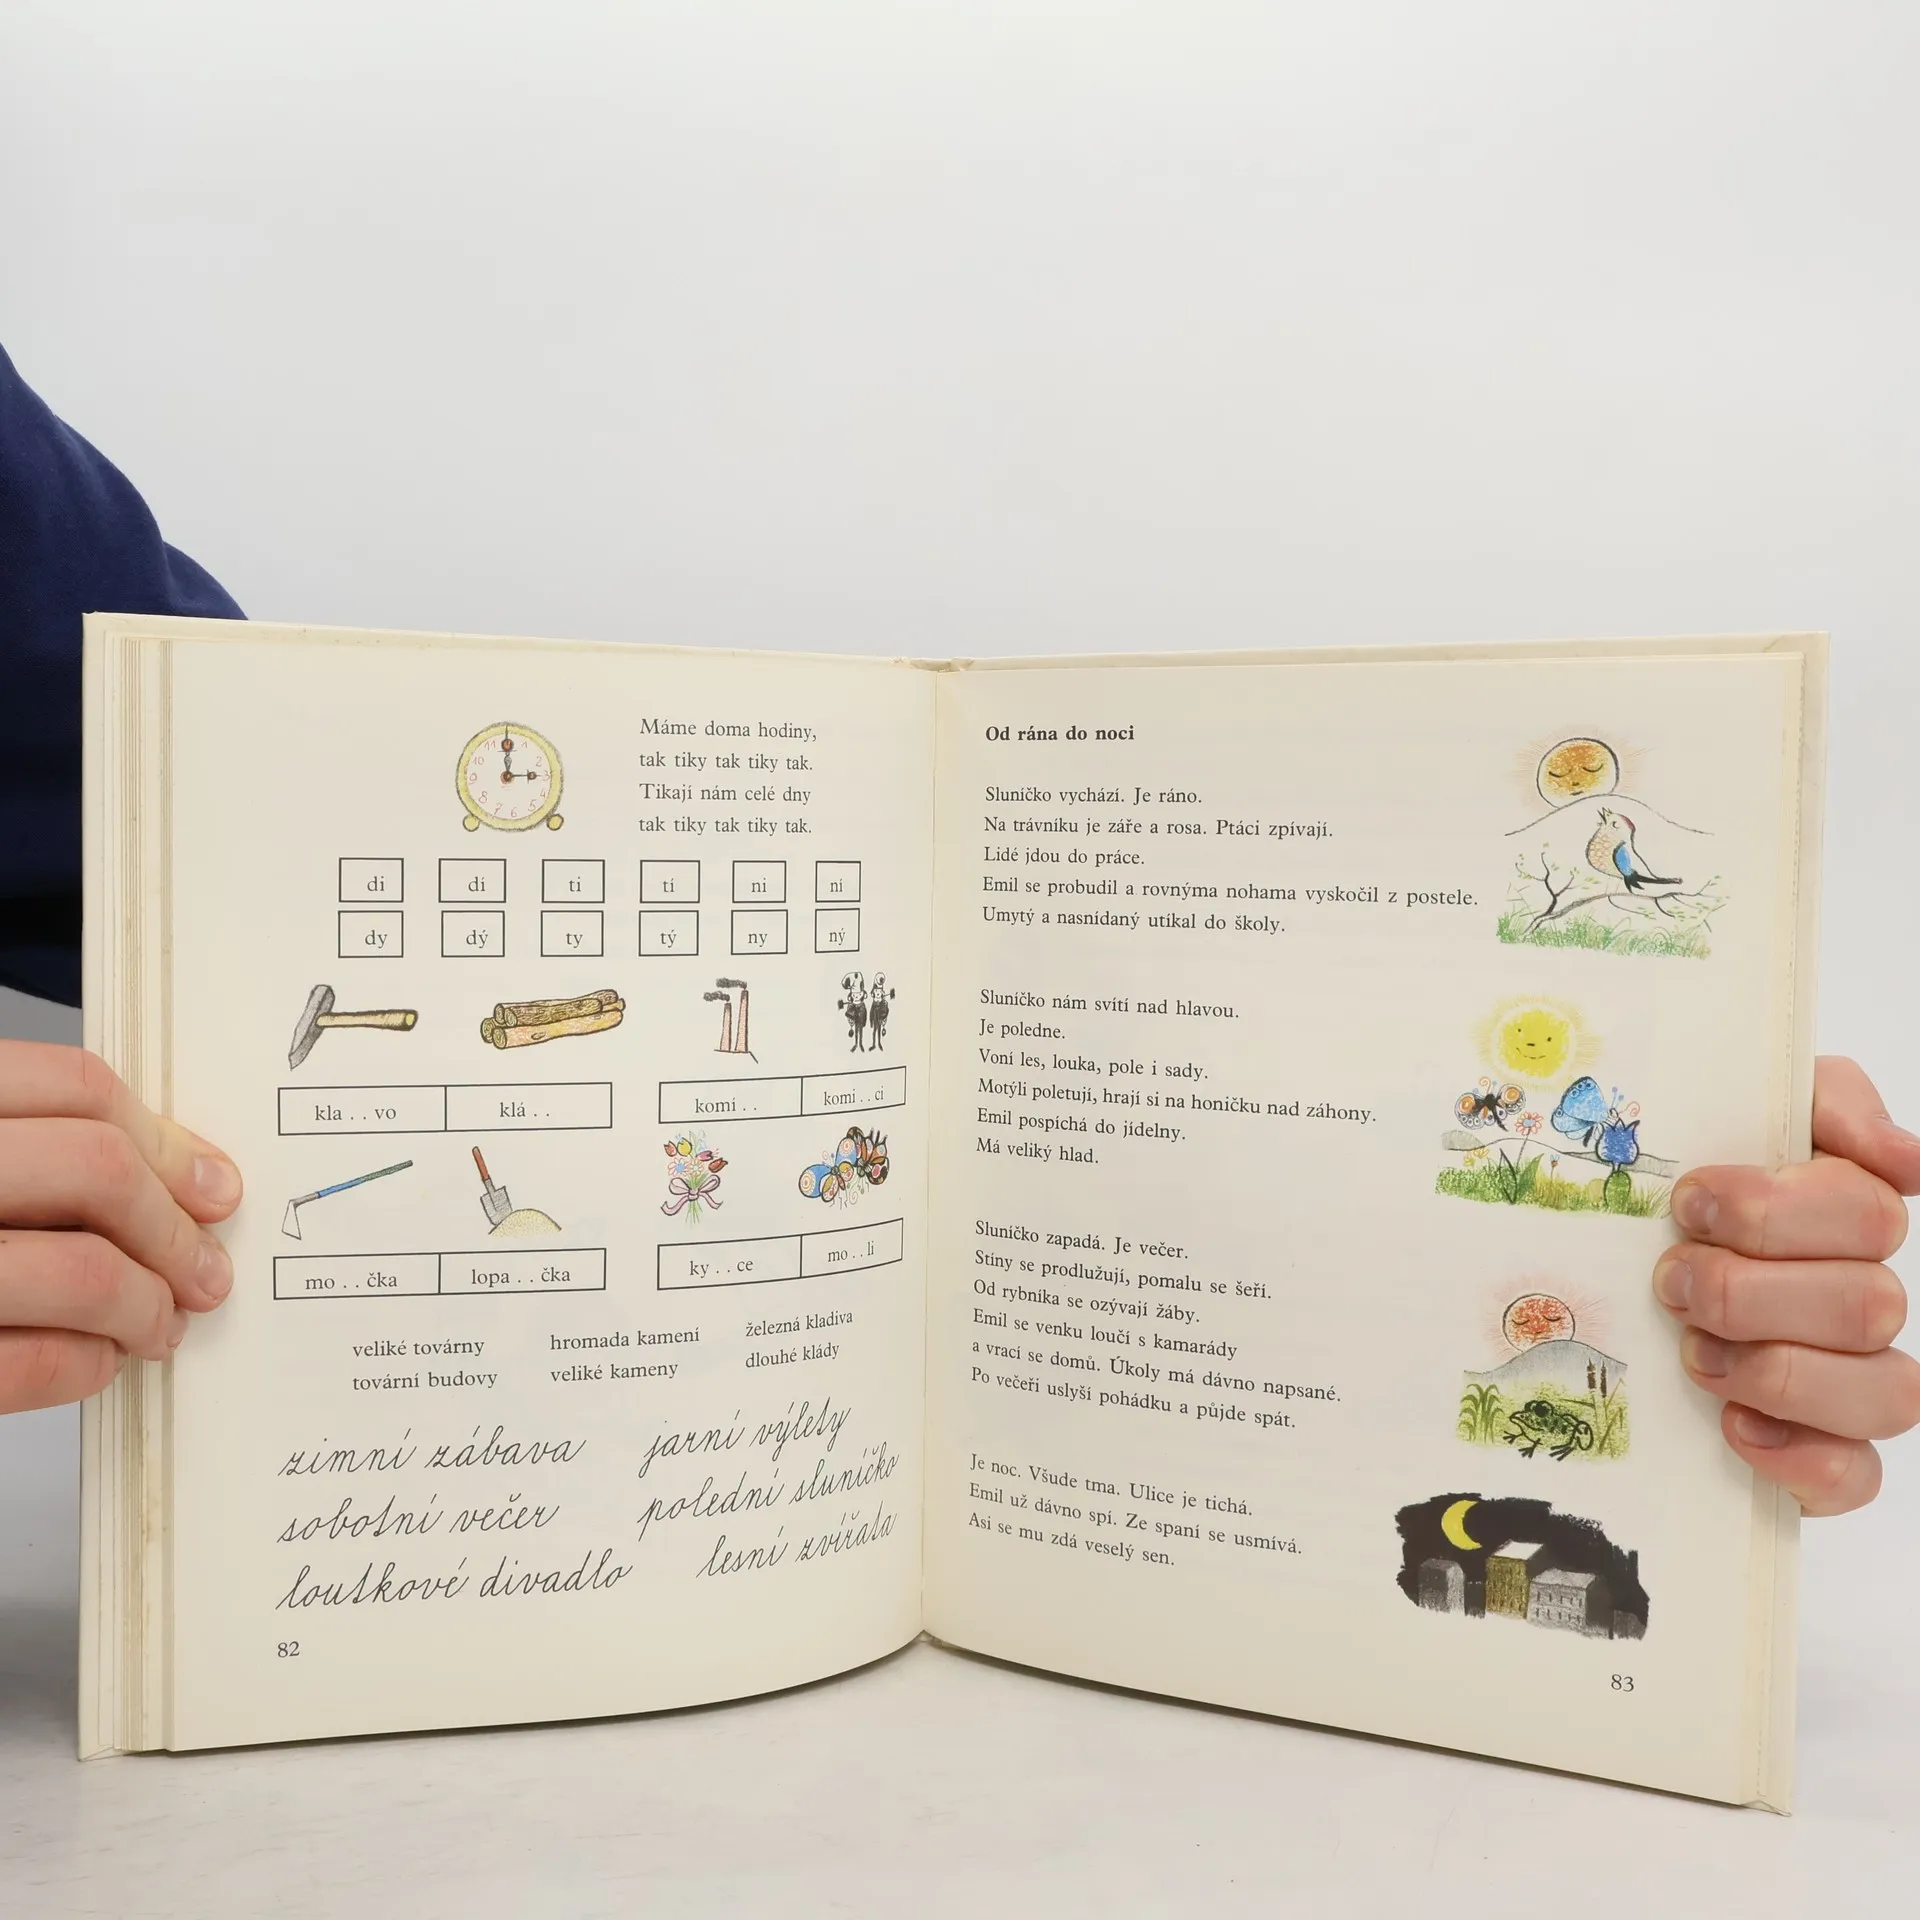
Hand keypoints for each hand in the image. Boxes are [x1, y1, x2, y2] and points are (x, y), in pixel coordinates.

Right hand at [0, 1041, 241, 1414]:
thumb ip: (35, 1145)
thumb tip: (181, 1174)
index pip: (74, 1086)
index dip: (164, 1139)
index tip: (210, 1185)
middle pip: (94, 1172)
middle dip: (171, 1230)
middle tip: (203, 1268)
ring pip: (80, 1271)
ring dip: (145, 1305)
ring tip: (158, 1322)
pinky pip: (28, 1364)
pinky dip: (86, 1365)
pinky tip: (97, 1360)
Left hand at [1657, 1056, 1919, 1514]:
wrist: (1604, 1271)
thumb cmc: (1672, 1197)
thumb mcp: (1725, 1112)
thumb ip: (1819, 1101)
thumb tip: (1906, 1160)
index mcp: (1844, 1214)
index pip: (1868, 1211)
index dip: (1776, 1210)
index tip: (1690, 1202)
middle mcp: (1859, 1297)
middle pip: (1867, 1303)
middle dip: (1753, 1293)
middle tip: (1672, 1282)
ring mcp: (1851, 1380)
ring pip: (1885, 1392)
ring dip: (1779, 1373)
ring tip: (1693, 1354)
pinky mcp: (1822, 1456)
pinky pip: (1854, 1475)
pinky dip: (1800, 1460)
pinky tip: (1735, 1428)